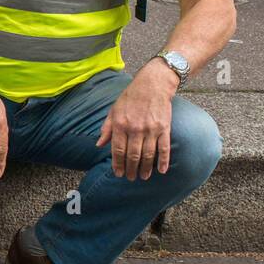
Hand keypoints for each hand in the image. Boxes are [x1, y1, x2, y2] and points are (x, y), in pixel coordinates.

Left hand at [97, 61, 176, 179]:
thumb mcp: (113, 111)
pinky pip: (164, 148)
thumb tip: (98, 144)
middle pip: (133, 155)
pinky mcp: (164, 128)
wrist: (152, 85)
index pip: (117, 150)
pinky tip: (162, 171)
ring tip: (143, 177)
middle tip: (131, 178)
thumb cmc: (130, 98)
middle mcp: (135, 129)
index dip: (117, 164)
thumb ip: (106, 128)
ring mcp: (151, 129)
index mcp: (120, 125)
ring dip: (146, 168)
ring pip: (148, 154)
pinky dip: (164, 161)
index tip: (118, 173)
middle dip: (131, 169)